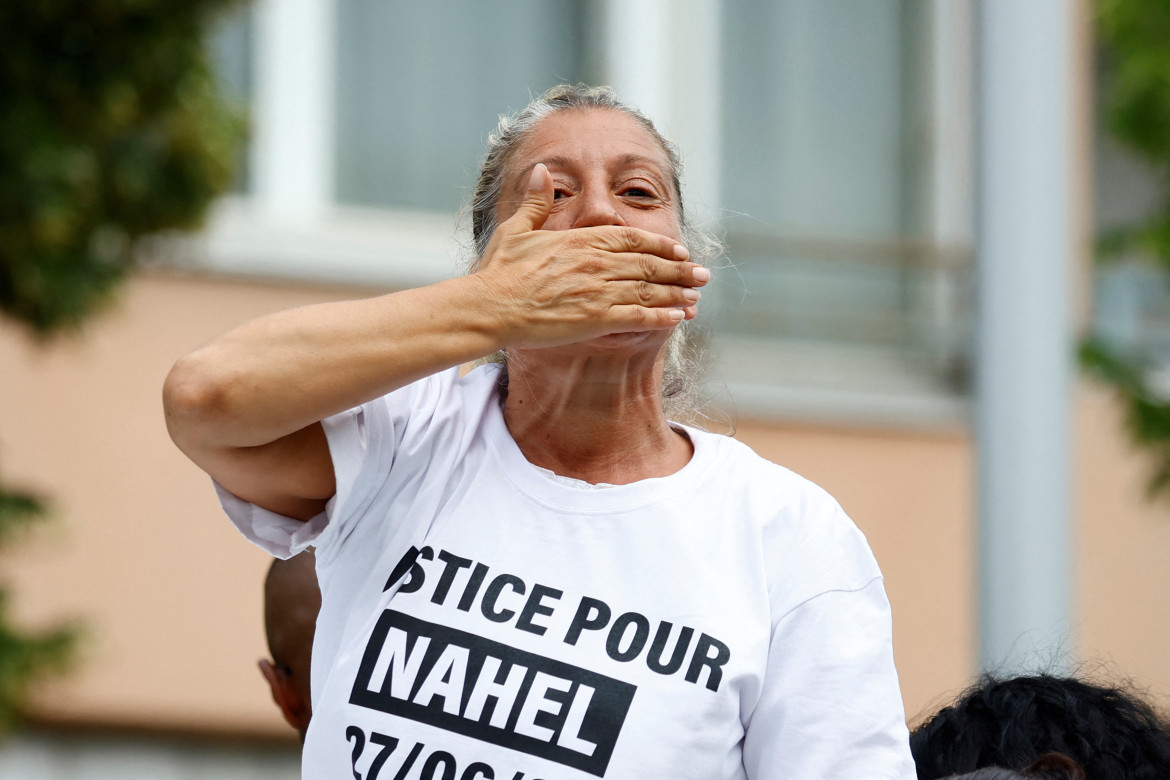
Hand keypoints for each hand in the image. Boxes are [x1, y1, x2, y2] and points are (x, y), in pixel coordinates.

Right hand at [473, 164, 708, 349]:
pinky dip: (660, 317)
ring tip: (696, 298)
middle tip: (703, 275)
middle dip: (680, 270)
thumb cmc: (499, 271)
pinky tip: (677, 318)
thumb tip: (542, 170)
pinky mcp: (595, 318)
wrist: (488, 306)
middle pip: (649, 264)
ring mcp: (598, 291)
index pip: (632, 238)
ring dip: (676, 294)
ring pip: (649, 290)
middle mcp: (596, 263)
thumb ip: (536, 201)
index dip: (660, 244)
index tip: (679, 249)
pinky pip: (637, 317)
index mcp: (582, 240)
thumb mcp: (517, 228)